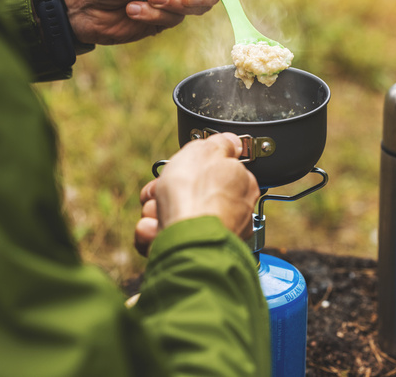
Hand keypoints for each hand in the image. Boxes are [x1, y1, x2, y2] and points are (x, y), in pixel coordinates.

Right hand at [134, 133, 259, 255]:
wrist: (185, 242)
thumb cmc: (195, 195)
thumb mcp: (206, 151)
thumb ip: (220, 144)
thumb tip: (232, 142)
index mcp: (242, 185)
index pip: (216, 172)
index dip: (191, 167)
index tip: (179, 168)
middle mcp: (232, 213)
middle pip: (190, 194)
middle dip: (166, 192)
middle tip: (159, 191)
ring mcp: (211, 234)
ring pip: (173, 216)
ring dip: (156, 212)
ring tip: (156, 214)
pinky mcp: (190, 253)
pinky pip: (165, 238)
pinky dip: (154, 233)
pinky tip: (154, 230)